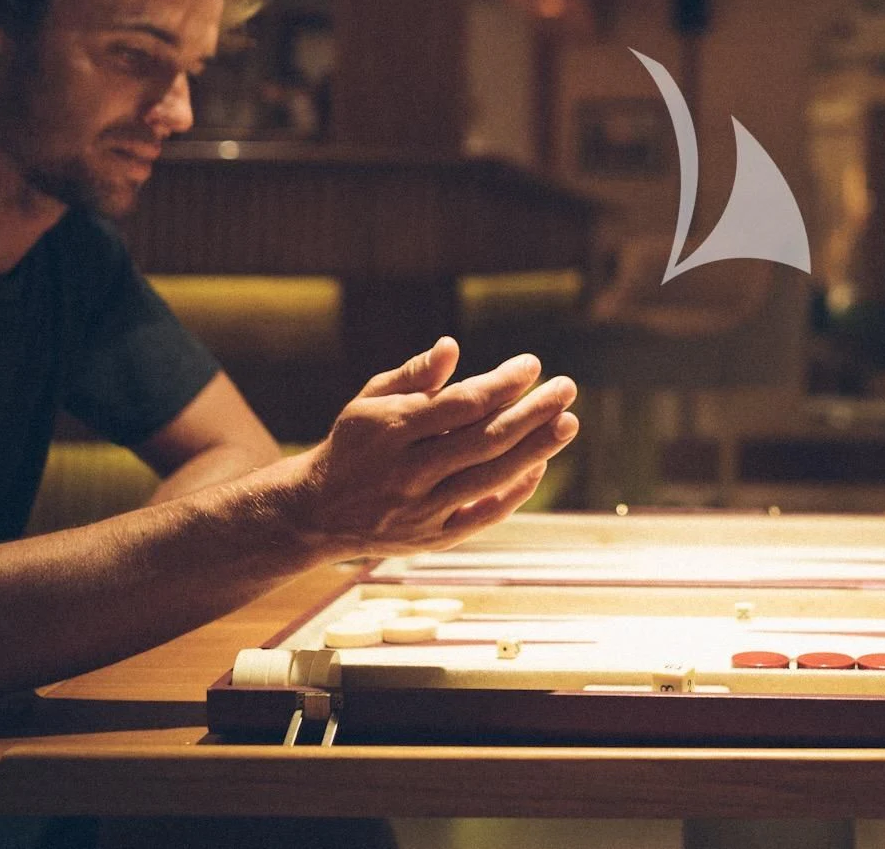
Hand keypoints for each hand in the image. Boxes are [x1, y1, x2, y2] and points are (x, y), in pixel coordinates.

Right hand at [281, 337, 578, 559]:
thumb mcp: (370, 400)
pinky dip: (515, 491)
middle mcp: (408, 472)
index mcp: (392, 430)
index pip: (461, 404)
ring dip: (536, 450)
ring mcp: (421, 509)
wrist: (317, 512)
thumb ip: (414, 375)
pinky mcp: (432, 538)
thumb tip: (452, 347)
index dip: (502, 383)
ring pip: (490, 477)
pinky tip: (539, 464)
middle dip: (533, 413)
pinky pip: (484, 515)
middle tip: (567, 388)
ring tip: (568, 423)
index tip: (533, 365)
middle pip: (485, 440)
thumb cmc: (355, 443)